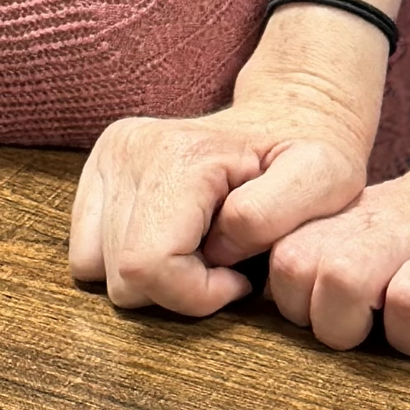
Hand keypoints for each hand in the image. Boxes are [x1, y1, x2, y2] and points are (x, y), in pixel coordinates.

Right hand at [70, 40, 381, 316]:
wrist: (287, 115)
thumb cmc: (310, 153)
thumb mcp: (323, 180)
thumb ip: (270, 214)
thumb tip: (215, 244)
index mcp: (179, 157)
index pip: (147, 267)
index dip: (196, 294)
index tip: (239, 276)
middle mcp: (130, 148)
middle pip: (122, 277)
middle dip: (176, 288)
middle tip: (224, 261)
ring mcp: (109, 156)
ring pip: (99, 270)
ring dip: (154, 276)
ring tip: (201, 246)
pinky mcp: (99, 167)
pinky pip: (87, 253)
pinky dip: (130, 260)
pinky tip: (174, 238)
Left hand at [262, 112, 409, 368]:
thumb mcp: (390, 210)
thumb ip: (341, 241)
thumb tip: (281, 288)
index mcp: (370, 215)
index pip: (291, 260)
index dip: (297, 304)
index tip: (328, 315)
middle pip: (338, 280)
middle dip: (344, 329)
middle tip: (373, 335)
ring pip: (406, 307)